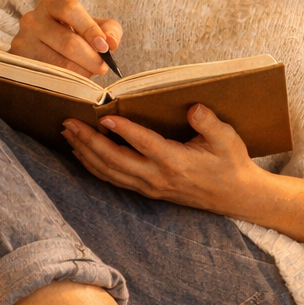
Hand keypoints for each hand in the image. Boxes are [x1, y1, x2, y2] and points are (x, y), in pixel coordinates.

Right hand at [11, 0, 121, 76]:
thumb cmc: (72, 35)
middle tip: (102, 68)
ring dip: (80, 72)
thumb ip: (109, 30)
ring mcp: (23, 41)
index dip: (90, 28)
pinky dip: (66, 81)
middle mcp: (33, 20)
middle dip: (90, 58)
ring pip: (58, 63)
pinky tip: (73, 80)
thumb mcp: (93, 27)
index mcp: (51, 4)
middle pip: (67, 41)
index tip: (104, 47)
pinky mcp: (19, 62)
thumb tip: (111, 43)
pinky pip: (48, 76)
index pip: (70, 10)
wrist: (42, 50)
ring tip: (87, 73)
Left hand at [64, 104, 303, 254]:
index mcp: (176, 163)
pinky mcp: (147, 190)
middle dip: (89, 141)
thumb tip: (194, 108)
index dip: (123, 131)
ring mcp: (150, 187)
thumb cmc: (231, 162)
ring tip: (68, 134)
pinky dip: (94, 166)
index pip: (144, 145)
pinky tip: (82, 153)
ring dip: (86, 153)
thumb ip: (209, 124)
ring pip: (110, 172)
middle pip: (116, 161)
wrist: (236, 196)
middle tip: (69, 122)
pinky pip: (114, 179)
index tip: (104, 116)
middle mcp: (158, 177)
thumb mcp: (227, 139)